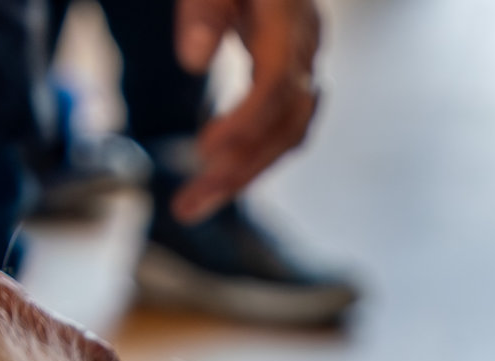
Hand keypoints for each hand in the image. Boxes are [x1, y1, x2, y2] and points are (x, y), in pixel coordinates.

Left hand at [169, 0, 319, 221]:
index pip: (277, 86)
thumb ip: (202, 10)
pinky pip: (282, 126)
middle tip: (188, 206)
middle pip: (287, 125)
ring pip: (288, 134)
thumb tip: (193, 60)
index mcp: (289, 18)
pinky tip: (219, 178)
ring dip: (244, 175)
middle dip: (240, 171)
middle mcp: (306, 43)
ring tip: (194, 204)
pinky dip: (252, 156)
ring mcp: (304, 59)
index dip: (244, 124)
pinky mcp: (292, 71)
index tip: (203, 152)